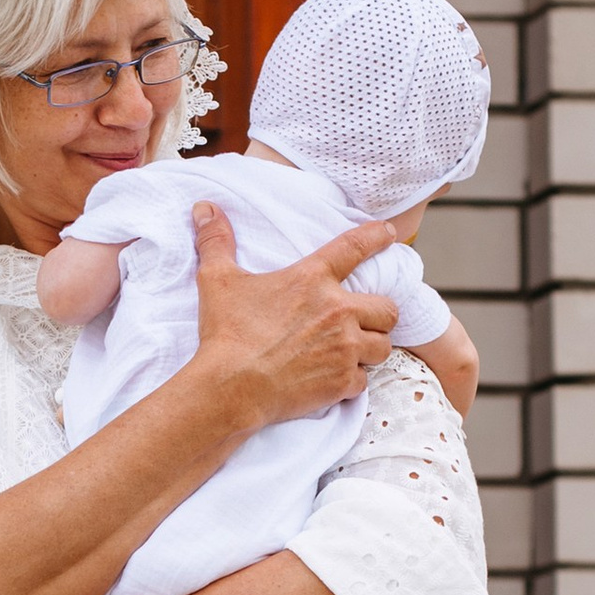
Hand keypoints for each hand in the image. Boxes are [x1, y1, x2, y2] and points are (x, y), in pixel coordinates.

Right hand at [190, 207, 396, 431]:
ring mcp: (344, 348)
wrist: (231, 386)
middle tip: (365, 321)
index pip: (354, 247)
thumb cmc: (227, 333)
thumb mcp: (218, 281)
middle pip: (388, 309)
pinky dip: (352, 382)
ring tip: (355, 352)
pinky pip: (364, 381)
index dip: (376, 237)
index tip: (390, 233)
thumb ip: (217, 242)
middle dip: (381, 315)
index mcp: (312, 280)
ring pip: (383, 347)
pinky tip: (336, 381)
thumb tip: (205, 208)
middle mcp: (338, 311)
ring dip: (371, 349)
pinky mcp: (342, 381)